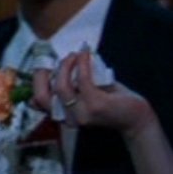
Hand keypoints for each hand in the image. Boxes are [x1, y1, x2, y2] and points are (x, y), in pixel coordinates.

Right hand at [31, 48, 154, 137]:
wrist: (136, 118)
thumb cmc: (110, 102)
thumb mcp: (85, 95)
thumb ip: (69, 86)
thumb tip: (51, 68)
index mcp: (63, 115)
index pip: (37, 101)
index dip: (36, 81)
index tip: (44, 64)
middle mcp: (69, 118)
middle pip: (41, 96)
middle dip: (43, 73)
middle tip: (56, 59)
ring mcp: (81, 114)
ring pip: (61, 86)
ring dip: (66, 65)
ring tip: (74, 55)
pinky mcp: (96, 106)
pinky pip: (82, 79)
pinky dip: (82, 63)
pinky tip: (85, 54)